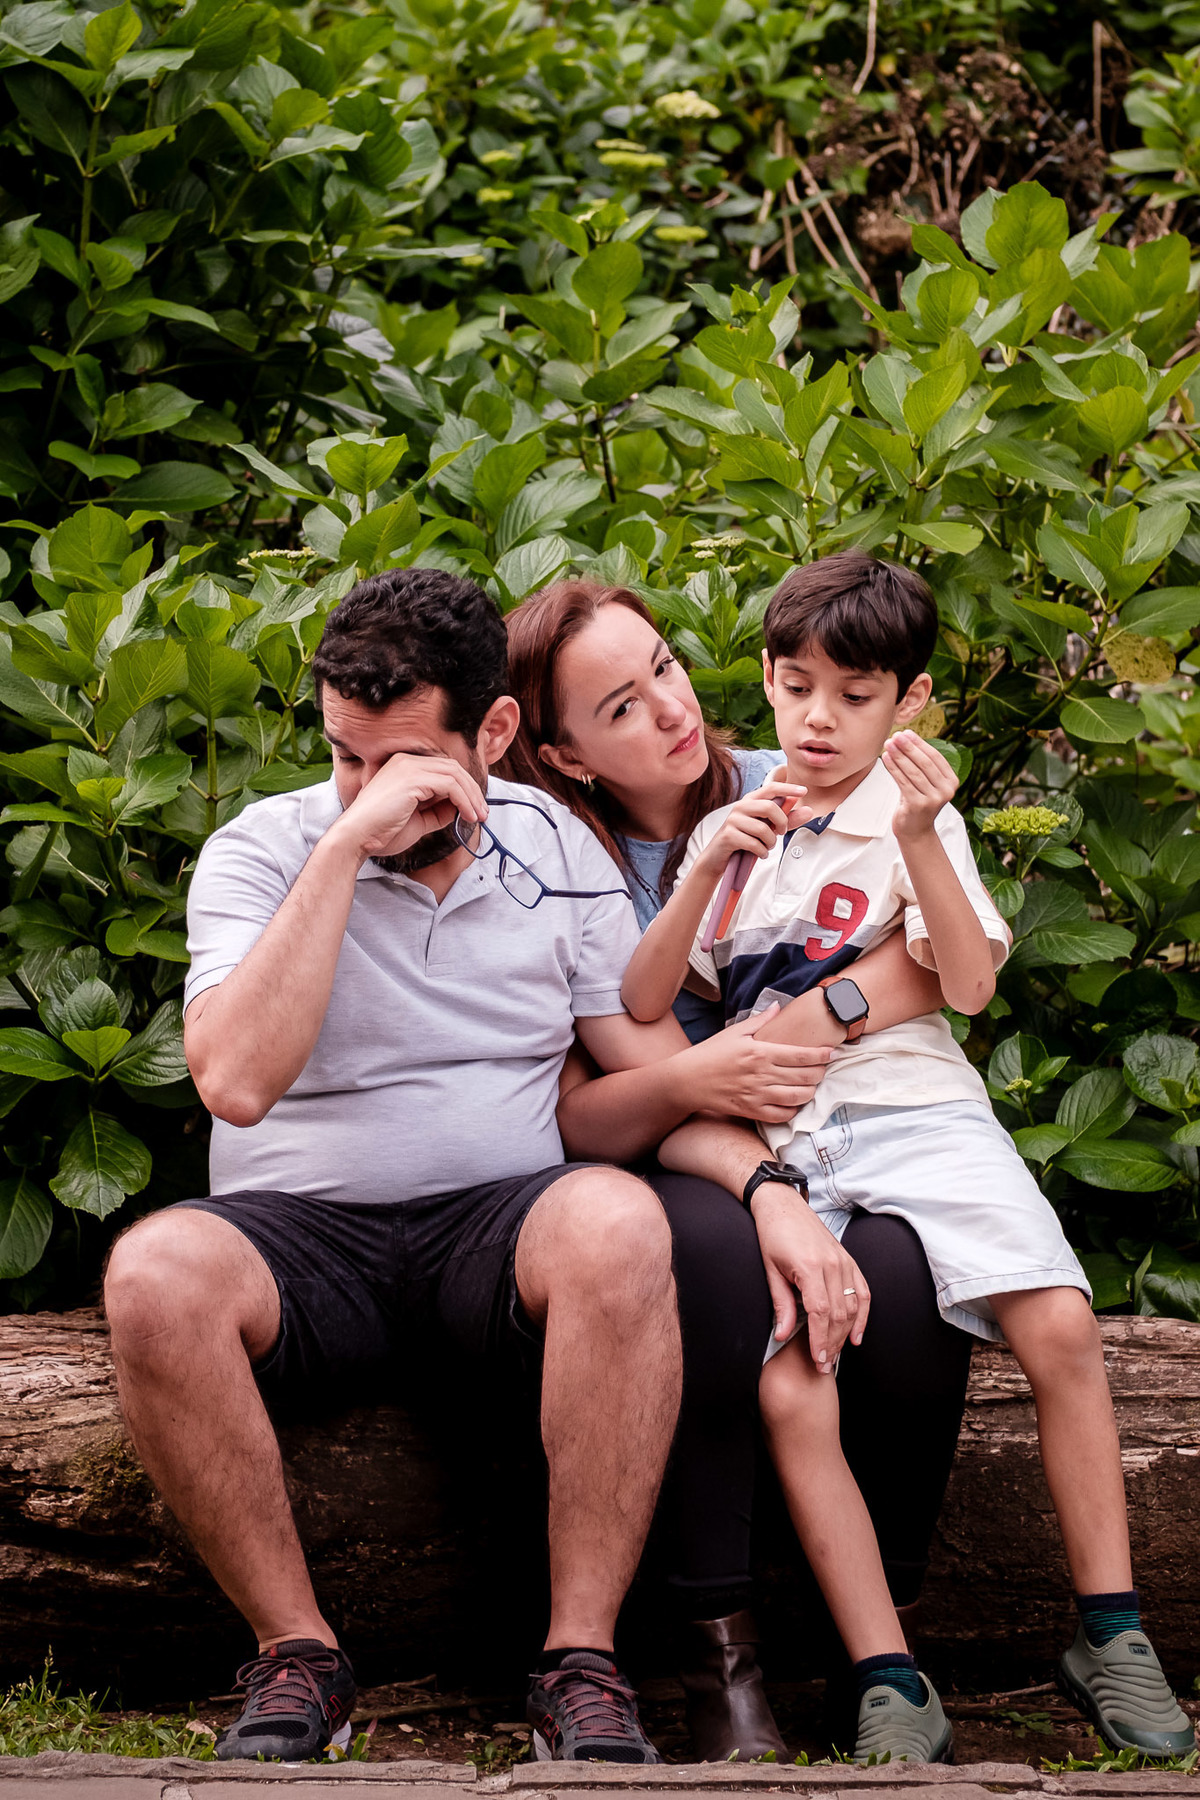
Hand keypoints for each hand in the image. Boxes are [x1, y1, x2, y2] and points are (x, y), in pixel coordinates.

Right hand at [326, 753, 487, 864]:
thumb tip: (460, 809)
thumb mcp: (417, 820)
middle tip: (483, 813)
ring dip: (472, 796)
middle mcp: (406, 761)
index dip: (463, 787)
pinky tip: (468, 816)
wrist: (356, 838)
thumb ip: (437, 811)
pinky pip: (450, 785)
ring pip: (455, 774)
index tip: (475, 808)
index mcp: (403, 767)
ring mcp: (409, 767)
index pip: (443, 769)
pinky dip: (464, 800)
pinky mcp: (413, 779)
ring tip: (479, 817)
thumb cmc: (381, 832)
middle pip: (453, 768)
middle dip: (472, 791)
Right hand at [678, 1004, 831, 1123]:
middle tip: (825, 1068)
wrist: (687, 1080)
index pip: (800, 1054)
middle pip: (804, 1077)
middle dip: (820, 1072)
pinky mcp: (750, 1111)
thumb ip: (760, 1021)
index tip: (832, 1053)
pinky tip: (795, 1102)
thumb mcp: (734, 1032)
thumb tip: (778, 1007)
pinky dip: (793, 1110)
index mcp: (759, 1052)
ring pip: (797, 1097)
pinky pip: (780, 1115)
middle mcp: (761, 1075)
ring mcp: (756, 1095)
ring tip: (813, 1084)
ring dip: (811, 1091)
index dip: (821, 1055)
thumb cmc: (709, 1053)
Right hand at [695, 770, 812, 876]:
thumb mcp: (769, 828)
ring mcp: (733, 820)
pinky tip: (760, 853)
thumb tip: (809, 811)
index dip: (788, 788)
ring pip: (763, 829)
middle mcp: (741, 806)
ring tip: (767, 846)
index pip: (771, 788)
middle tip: (782, 832)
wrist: (719, 856)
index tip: (804, 790)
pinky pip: (754, 843)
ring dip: (770, 842)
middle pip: (769, 807)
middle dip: (782, 822)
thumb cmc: (746, 839)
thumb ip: (788, 820)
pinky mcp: (728, 835)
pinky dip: (762, 852)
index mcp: (751, 800)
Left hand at [749, 1183, 870, 1369]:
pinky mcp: (848, 1259)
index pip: (820, 1312)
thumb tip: (782, 1335)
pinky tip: (857, 1335)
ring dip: (846, 1333)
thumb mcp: (770, 1270)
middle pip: (839, 1313)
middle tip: (824, 1366)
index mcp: (810, 1267)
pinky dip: (863, 1314)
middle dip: (833, 1343)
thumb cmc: (772, 1235)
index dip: (820, 1339)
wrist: (782, 1205)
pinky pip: (863, 1291)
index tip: (818, 1360)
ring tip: (835, 1354)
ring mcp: (843, 1261)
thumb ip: (780, 1304)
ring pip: (853, 1305)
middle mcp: (832, 1264)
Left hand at [882, 730, 957, 840]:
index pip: (935, 757)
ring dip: (899, 756)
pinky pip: (903, 782)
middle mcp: (946, 790)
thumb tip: (907, 737)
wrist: (915, 830)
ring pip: (913, 772)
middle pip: (925, 763)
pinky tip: (886, 758)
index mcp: (951, 781)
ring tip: (888, 744)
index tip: (906, 732)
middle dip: (909, 747)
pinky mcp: (918, 805)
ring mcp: (933, 799)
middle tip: (896, 736)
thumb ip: (923, 764)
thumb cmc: (918, 801)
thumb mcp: (926, 783)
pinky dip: (893, 768)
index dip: (920, 743)